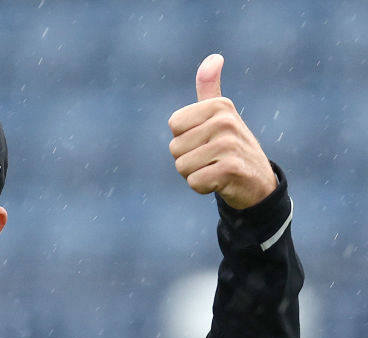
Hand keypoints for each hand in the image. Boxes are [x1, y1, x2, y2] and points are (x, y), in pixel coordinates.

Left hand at [168, 54, 276, 209]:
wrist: (258, 182)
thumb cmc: (230, 146)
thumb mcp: (221, 114)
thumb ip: (210, 88)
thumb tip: (214, 57)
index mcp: (219, 106)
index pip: (174, 125)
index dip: (184, 138)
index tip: (205, 140)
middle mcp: (225, 121)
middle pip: (175, 148)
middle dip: (188, 159)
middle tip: (211, 158)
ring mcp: (229, 144)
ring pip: (182, 166)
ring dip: (194, 174)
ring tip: (215, 168)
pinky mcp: (231, 169)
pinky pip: (194, 182)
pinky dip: (203, 187)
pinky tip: (220, 182)